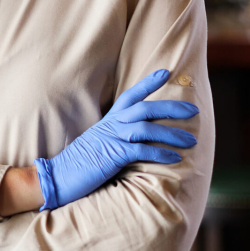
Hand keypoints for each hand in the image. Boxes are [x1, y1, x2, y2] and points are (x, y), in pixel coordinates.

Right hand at [36, 69, 198, 209]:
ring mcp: (111, 139)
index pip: (129, 96)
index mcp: (107, 121)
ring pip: (147, 128)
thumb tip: (132, 139)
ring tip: (191, 140)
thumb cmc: (78, 165)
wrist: (56, 177)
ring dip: (172, 133)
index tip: (165, 73)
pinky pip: (141, 151)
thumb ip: (114, 137)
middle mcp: (110, 126)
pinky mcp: (112, 156)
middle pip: (145, 108)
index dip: (148, 84)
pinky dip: (160, 153)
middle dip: (171, 108)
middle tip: (193, 109)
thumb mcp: (97, 144)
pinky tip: (175, 158)